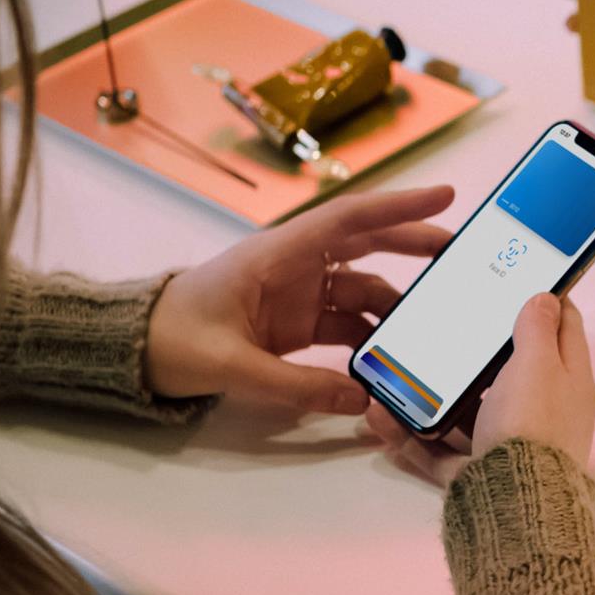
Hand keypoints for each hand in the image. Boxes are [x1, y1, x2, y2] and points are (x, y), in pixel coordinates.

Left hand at [145, 186, 455, 413]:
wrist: (132, 351)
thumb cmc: (170, 339)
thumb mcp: (232, 366)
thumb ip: (297, 387)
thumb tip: (361, 400)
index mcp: (277, 255)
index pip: (349, 220)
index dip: (399, 206)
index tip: (446, 194)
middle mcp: (295, 266)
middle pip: (368, 245)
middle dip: (415, 245)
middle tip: (462, 253)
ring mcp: (298, 295)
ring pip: (364, 288)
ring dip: (398, 304)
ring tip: (433, 324)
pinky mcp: (297, 324)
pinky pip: (348, 323)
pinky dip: (373, 338)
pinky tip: (393, 357)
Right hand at [367, 294, 594, 484]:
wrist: (517, 504)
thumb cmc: (532, 421)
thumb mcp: (538, 364)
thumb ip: (537, 329)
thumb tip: (547, 296)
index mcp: (570, 381)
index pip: (566, 327)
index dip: (546, 299)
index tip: (517, 277)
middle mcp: (544, 411)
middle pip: (512, 370)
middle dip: (478, 349)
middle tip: (445, 320)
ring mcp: (510, 443)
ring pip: (467, 410)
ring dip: (433, 392)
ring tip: (399, 368)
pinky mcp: (478, 472)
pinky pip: (438, 449)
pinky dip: (410, 434)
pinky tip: (378, 415)